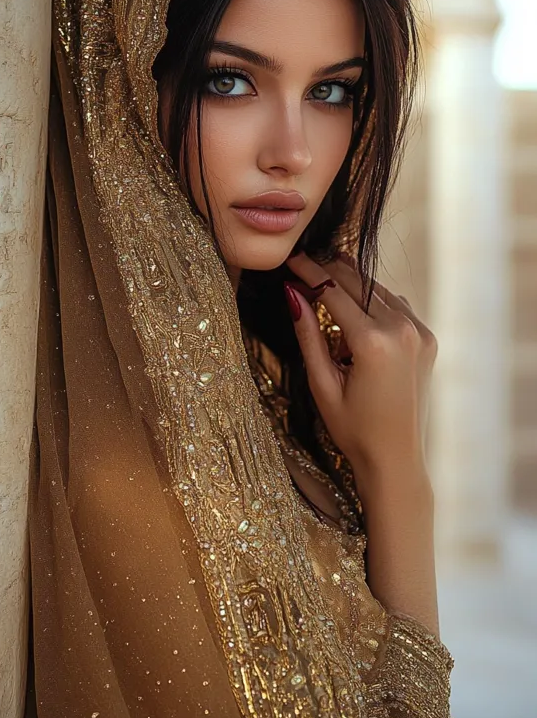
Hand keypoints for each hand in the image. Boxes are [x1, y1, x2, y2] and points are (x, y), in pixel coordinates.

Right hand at [284, 252, 436, 481]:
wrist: (397, 459)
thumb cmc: (353, 429)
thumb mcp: (322, 384)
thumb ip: (308, 335)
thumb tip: (292, 292)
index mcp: (373, 342)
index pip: (334, 291)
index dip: (309, 272)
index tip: (290, 258)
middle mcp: (402, 330)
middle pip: (358, 284)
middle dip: (329, 269)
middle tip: (303, 259)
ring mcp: (420, 333)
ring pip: (378, 291)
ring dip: (351, 283)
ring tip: (324, 275)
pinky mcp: (427, 338)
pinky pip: (396, 306)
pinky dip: (375, 301)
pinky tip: (356, 306)